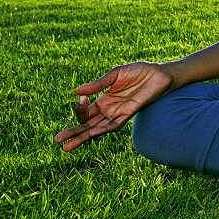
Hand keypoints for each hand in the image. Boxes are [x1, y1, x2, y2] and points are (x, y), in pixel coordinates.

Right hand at [53, 62, 173, 151]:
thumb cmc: (139, 72)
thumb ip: (98, 84)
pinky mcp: (129, 113)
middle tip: (57, 140)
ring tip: (67, 146)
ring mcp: (118, 113)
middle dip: (73, 132)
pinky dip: (102, 129)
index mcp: (104, 100)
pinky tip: (91, 134)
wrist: (160, 73)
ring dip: (83, 137)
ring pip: (98, 128)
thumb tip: (76, 92)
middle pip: (88, 124)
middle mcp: (110, 109)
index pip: (86, 111)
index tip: (79, 100)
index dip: (80, 109)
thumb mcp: (115, 74)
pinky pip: (114, 125)